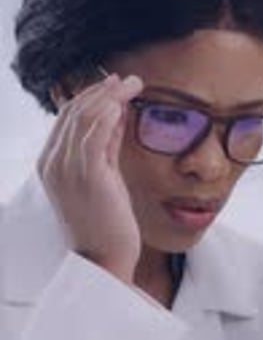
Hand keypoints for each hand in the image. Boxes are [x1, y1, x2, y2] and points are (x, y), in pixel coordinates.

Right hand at [38, 73, 143, 283]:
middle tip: (129, 79)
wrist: (104, 260)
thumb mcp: (104, 177)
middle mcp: (53, 164)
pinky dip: (108, 112)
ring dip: (110, 94)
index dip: (92, 96)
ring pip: (84, 116)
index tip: (116, 86)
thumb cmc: (106, 223)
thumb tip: (118, 115)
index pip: (66, 118)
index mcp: (51, 164)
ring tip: (133, 83)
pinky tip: (123, 101)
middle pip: (73, 111)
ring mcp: (66, 169)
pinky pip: (93, 132)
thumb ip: (107, 146)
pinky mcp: (87, 174)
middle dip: (102, 89)